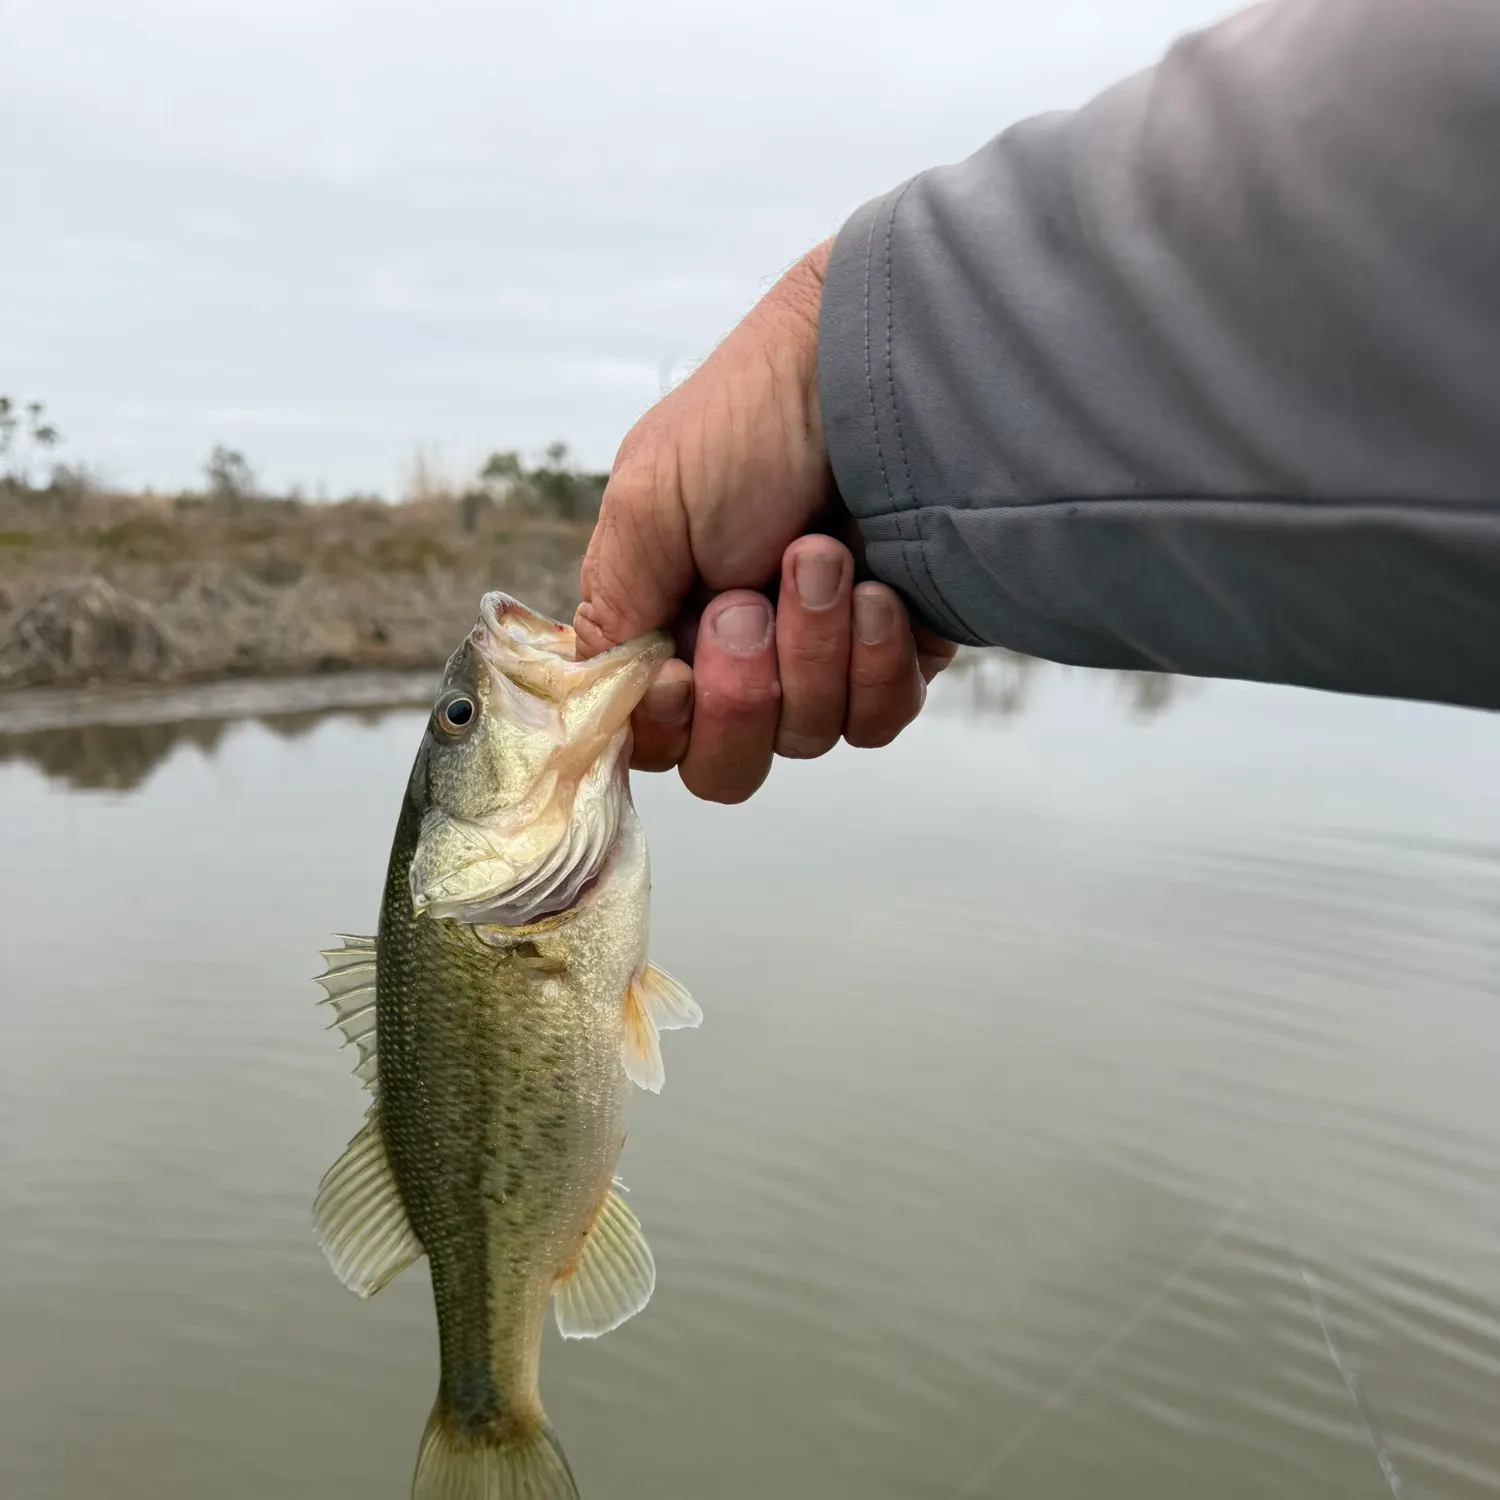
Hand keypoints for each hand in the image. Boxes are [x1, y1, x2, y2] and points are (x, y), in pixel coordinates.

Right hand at [573, 242, 955, 802]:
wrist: (873, 376)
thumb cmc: (748, 423)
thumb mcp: (648, 505)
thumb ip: (611, 612)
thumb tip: (597, 701)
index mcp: (666, 625)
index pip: (652, 738)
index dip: (666, 728)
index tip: (680, 674)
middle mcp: (740, 658)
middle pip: (728, 766)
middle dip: (741, 694)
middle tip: (749, 603)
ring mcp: (819, 663)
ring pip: (806, 738)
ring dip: (810, 649)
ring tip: (823, 556)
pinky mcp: (893, 659)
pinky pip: (879, 719)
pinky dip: (875, 663)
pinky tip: (878, 593)